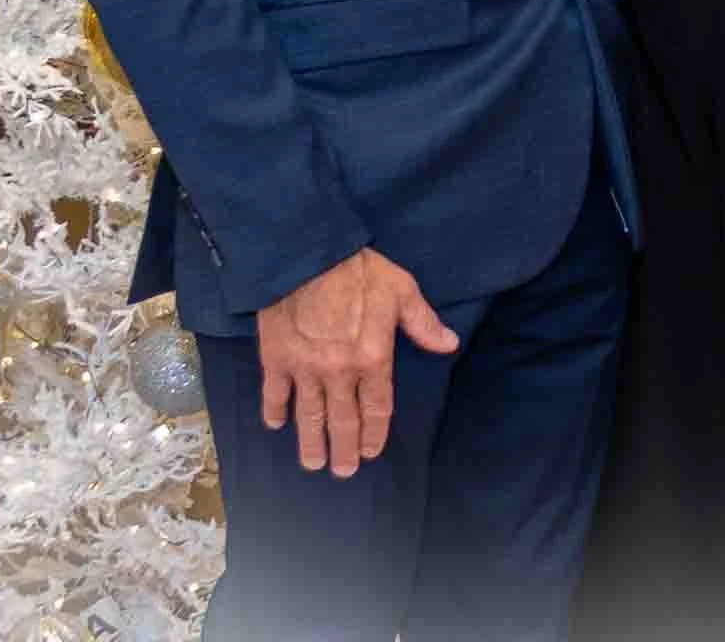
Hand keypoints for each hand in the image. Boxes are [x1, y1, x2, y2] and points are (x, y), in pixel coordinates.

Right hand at [256, 249, 458, 477]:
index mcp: (373, 359)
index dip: (373, 435)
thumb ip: (423, 322)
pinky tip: (275, 424)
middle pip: (342, 422)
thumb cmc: (358, 270)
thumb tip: (449, 344)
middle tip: (343, 471)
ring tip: (313, 463)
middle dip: (343, 451)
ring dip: (310, 443)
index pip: (376, 410)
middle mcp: (339, 373)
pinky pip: (274, 394)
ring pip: (308, 417)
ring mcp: (305, 369)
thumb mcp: (401, 289)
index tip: (371, 451)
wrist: (306, 254)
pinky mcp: (276, 359)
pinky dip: (274, 412)